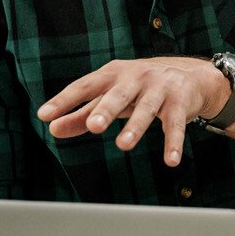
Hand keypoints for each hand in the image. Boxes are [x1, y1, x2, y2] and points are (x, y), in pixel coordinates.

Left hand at [39, 57, 227, 165]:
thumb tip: (53, 128)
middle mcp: (136, 77)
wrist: (189, 75)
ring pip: (147, 108)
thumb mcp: (110, 97)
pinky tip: (170, 160)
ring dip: (136, 126)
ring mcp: (160, 87)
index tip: (45, 115)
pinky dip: (173, 142)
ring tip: (123, 144)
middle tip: (94, 125)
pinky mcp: (180, 101)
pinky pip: (175, 124)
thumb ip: (82, 113)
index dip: (65, 100)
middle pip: (118, 94)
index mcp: (113, 74)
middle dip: (106, 109)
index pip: (85, 86)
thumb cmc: (140, 88)